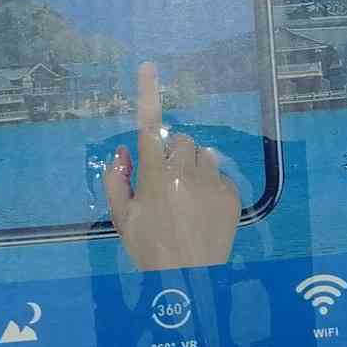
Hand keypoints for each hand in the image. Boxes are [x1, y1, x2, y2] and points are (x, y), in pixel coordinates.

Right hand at [102, 62, 240, 269]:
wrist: (188, 280)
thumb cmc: (148, 248)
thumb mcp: (122, 219)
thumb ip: (115, 181)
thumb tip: (123, 152)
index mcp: (154, 176)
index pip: (148, 125)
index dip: (148, 93)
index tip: (149, 66)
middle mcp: (184, 173)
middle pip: (181, 140)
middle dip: (174, 153)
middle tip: (168, 181)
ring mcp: (211, 183)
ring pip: (203, 155)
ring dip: (194, 167)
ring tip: (188, 197)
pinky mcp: (231, 195)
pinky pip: (220, 176)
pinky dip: (211, 186)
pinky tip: (203, 210)